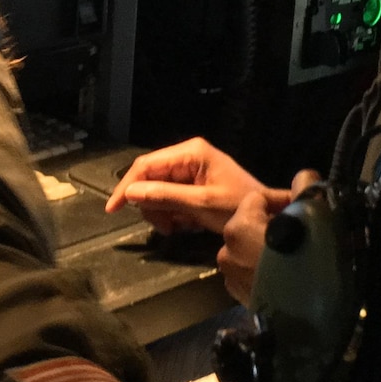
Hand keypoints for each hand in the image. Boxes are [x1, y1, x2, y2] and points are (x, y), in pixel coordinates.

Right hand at [105, 138, 284, 235]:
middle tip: (164, 228)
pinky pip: (170, 199)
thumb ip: (165, 196)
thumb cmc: (240, 206)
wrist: (267, 217)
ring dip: (162, 214)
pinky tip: (185, 225)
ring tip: (177, 229)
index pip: (146, 165)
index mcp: (191, 152)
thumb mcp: (201, 204)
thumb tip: (130, 193)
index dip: (127, 187)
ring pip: (157, 192)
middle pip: (149, 179)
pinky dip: (172, 215)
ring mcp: (190, 171)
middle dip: (151, 206)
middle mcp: (187, 156)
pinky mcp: (192, 185)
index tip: (113, 209)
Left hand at [217, 169, 322, 304]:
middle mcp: (226, 252)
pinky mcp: (242, 300)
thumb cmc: (310, 262)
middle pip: (253, 225)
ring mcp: (231, 278)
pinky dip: (270, 272)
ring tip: (301, 258)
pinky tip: (292, 278)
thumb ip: (305, 189)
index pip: (257, 198)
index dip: (284, 200)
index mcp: (237, 227)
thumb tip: (304, 178)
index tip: (305, 210)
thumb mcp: (315, 216)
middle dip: (277, 226)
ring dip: (272, 250)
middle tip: (306, 234)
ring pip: (253, 250)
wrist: (309, 321)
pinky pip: (255, 274)